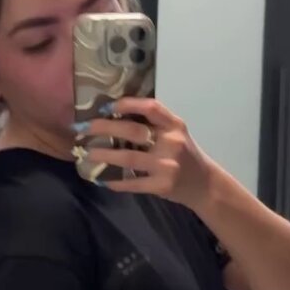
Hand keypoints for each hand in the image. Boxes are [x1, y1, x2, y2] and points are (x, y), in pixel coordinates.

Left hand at [73, 97, 214, 209]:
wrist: (204, 186)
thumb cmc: (185, 156)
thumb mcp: (176, 134)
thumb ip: (154, 125)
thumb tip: (116, 117)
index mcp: (175, 125)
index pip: (151, 107)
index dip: (127, 104)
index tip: (106, 106)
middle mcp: (172, 143)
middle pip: (133, 130)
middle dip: (104, 127)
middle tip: (84, 129)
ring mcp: (166, 166)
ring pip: (128, 157)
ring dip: (104, 155)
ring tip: (87, 154)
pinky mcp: (162, 186)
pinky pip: (133, 183)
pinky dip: (116, 182)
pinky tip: (103, 180)